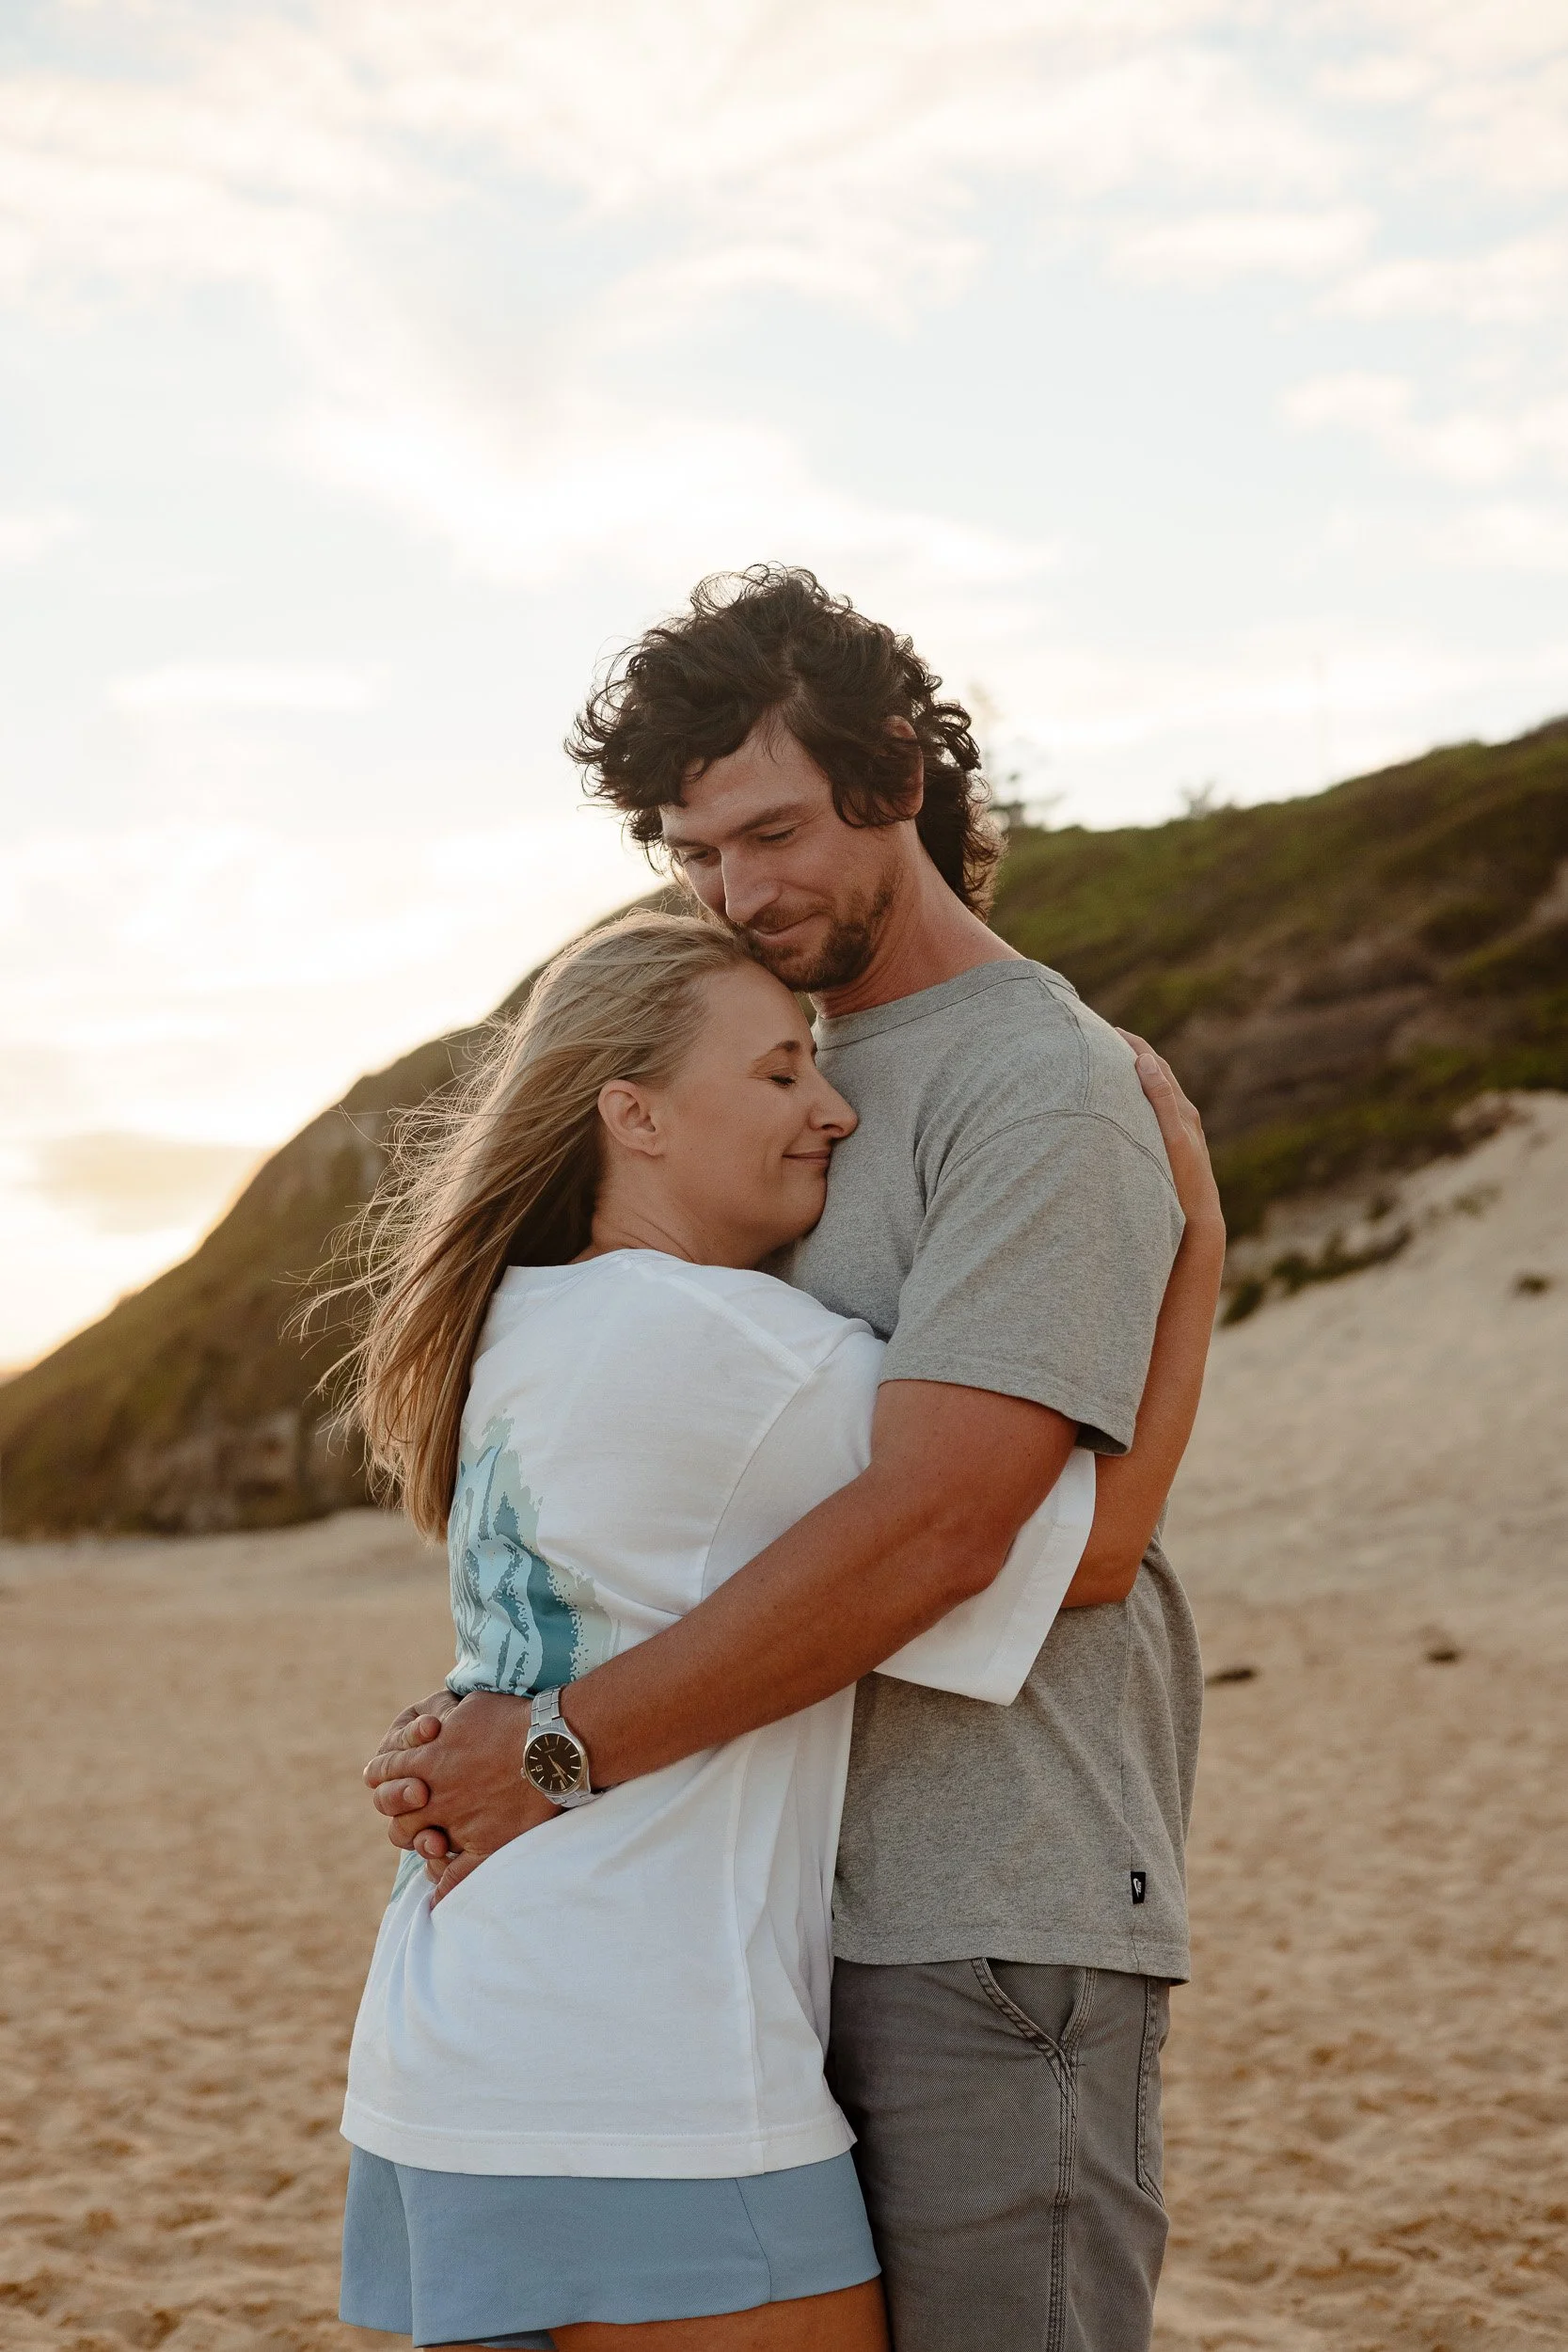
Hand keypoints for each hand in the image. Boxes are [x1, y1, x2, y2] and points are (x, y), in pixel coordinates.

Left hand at [364, 1689, 561, 1903]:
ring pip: (417, 1841)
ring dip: (417, 1841)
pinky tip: (438, 1893)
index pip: (382, 1773)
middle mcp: (435, 1794)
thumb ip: (443, 1719)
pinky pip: (453, 1874)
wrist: (551, 1746)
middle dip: (398, 1812)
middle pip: (395, 1812)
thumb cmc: (513, 1721)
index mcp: (427, 1759)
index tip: (392, 1780)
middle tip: (413, 1809)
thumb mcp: (468, 1709)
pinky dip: (442, 1885)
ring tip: (430, 1839)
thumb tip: (430, 1726)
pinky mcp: (483, 1844)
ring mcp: (457, 1821)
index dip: (382, 1778)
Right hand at [1119, 1030, 1224, 1245]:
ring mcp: (1181, 1131)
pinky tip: (1129, 1106)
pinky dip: (1140, 1098)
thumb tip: (1145, 1061)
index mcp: (1181, 1109)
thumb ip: (1161, 1100)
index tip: (1109, 1029)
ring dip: (1136, 1075)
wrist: (1198, 1223)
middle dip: (1132, 1053)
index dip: (1133, 1044)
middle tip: (1106, 1039)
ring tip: (1114, 1065)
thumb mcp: (1171, 1138)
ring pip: (1157, 1093)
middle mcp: (1183, 1116)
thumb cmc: (1182, 1183)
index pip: (1154, 1064)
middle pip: (1156, 1073)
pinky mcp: (1176, 1146)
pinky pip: (1156, 1112)